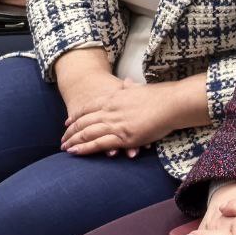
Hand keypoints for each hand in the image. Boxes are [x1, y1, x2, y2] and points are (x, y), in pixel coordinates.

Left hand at [60, 78, 176, 155]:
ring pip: (87, 133)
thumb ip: (130, 87)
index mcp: (114, 98)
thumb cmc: (161, 95)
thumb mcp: (140, 87)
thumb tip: (126, 82)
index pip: (88, 107)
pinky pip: (99, 144)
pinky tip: (75, 152)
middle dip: (70, 131)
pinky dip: (84, 148)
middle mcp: (111, 111)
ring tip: (64, 148)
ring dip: (73, 141)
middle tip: (62, 139)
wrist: (173, 103)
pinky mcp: (124, 137)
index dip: (76, 116)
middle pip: (83, 122)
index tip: (68, 122)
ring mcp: (116, 124)